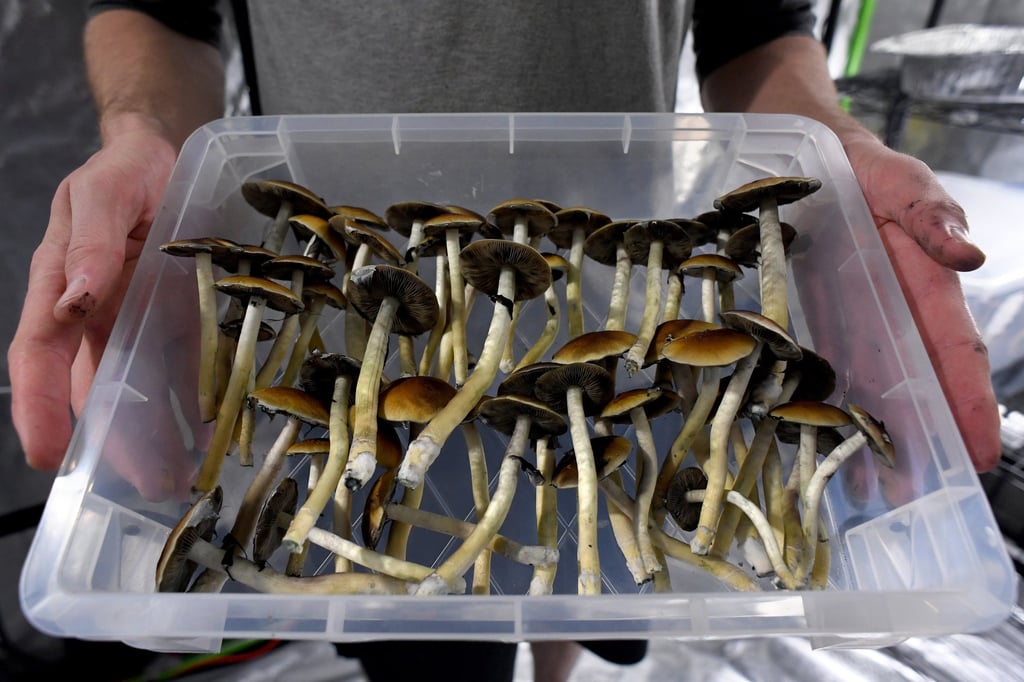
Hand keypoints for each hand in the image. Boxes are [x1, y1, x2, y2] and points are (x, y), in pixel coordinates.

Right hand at [8, 119, 193, 498]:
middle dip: (112, 437)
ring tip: (180, 473)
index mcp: (61, 284)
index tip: (49, 455)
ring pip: (135, 384)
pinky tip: (210, 427)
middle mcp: (93, 311)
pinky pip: (178, 362)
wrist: (164, 154)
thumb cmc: (123, 168)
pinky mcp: (172, 315)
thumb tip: (75, 297)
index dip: (39, 406)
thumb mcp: (103, 192)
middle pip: (91, 384)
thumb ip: (91, 242)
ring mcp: (132, 316)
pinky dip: (189, 397)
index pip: (39, 353)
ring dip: (154, 429)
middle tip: (142, 483)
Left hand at [843, 137, 1000, 475]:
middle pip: (920, 383)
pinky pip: (830, 366)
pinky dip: (833, 402)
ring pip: (877, 384)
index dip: (970, 403)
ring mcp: (861, 318)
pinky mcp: (824, 318)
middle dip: (929, 439)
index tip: (982, 454)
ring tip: (873, 490)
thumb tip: (969, 255)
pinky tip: (824, 440)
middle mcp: (898, 313)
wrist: (813, 156)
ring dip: (879, 434)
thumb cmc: (867, 169)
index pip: (956, 353)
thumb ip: (931, 216)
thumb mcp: (903, 184)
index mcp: (928, 287)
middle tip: (926, 498)